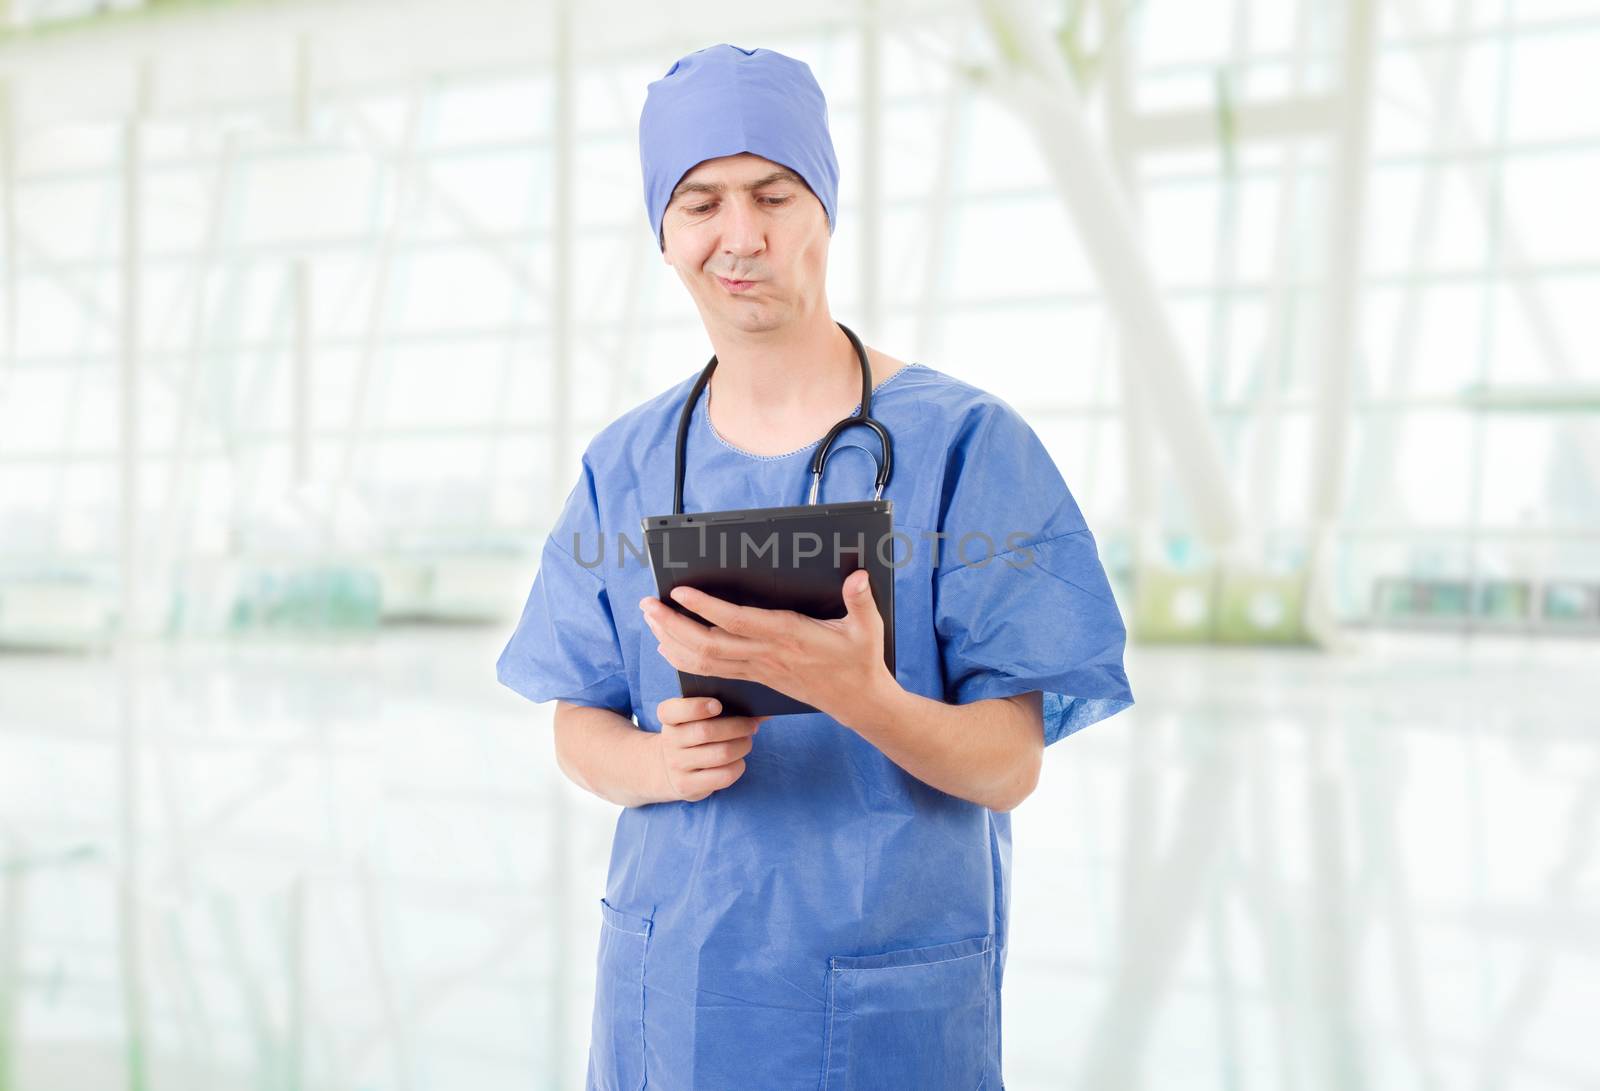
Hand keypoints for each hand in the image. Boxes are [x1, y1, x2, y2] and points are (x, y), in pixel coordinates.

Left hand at [638, 569, 897, 725]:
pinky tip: (670, 645)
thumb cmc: (860, 660)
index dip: (706, 609)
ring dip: (673, 640)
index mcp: (788, 636)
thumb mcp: (868, 628)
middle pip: (708, 644)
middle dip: (673, 624)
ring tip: (651, 619)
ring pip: (704, 660)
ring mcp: (758, 669)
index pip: (737, 622)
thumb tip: (860, 577)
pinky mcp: (756, 677)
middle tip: (648, 605)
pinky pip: (713, 670)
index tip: (680, 592)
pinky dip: (686, 659)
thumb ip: (860, 600)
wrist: (858, 702)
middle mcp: (766, 654)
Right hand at [654, 696, 767, 802]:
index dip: (696, 707)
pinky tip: (739, 760)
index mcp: (669, 718)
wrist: (668, 768)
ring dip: (742, 745)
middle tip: (751, 725)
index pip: (672, 710)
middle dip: (737, 726)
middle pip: (706, 732)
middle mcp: (670, 741)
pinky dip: (738, 766)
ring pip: (721, 754)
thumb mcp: (696, 719)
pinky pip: (723, 775)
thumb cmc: (693, 735)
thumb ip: (724, 708)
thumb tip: (764, 711)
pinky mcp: (688, 785)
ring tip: (747, 741)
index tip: (718, 705)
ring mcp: (677, 765)